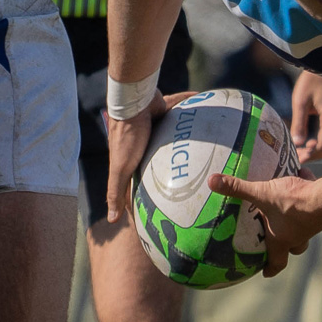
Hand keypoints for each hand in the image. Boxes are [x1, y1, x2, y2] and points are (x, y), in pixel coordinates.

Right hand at [105, 91, 199, 223]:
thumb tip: (113, 220)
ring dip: (188, 137)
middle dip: (176, 163)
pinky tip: (208, 111)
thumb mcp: (120, 168)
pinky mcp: (165, 108)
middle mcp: (146, 140)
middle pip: (162, 154)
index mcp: (134, 155)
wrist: (134, 100)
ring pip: (175, 132)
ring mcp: (157, 123)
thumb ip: (116, 192)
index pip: (142, 176)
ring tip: (207, 149)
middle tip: (195, 175)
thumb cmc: (128, 136)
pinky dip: (192, 104)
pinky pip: (182, 106)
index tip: (167, 200)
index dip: (151, 187)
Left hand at [207, 172, 321, 276]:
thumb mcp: (261, 193)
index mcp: (281, 240)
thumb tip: (212, 182)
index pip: (276, 263)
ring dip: (297, 224)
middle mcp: (298, 236)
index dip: (270, 269)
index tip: (264, 273)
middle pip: (293, 248)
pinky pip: (311, 207)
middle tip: (277, 240)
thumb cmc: (292, 203)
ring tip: (287, 211)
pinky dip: (306, 195)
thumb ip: (237, 188)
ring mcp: (312, 226)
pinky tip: (301, 178)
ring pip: (304, 230)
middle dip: (286, 246)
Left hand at [290, 73, 321, 162]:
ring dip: (321, 150)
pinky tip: (312, 142)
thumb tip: (296, 144)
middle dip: (316, 155)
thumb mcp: (300, 101)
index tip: (298, 158)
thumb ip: (299, 124)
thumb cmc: (310, 81)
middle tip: (299, 157)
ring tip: (304, 150)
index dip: (311, 155)